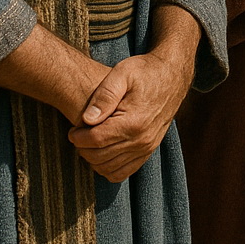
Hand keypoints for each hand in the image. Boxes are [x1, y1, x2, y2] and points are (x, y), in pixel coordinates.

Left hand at [68, 4, 199, 181]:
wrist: (172, 75)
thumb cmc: (145, 71)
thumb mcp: (122, 72)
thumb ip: (104, 95)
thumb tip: (87, 119)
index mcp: (133, 121)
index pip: (96, 140)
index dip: (78, 137)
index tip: (72, 129)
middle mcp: (141, 139)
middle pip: (100, 157)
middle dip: (83, 148)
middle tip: (79, 134)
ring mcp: (147, 147)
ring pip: (109, 168)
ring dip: (93, 159)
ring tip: (89, 141)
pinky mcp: (149, 150)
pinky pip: (123, 172)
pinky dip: (108, 168)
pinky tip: (102, 152)